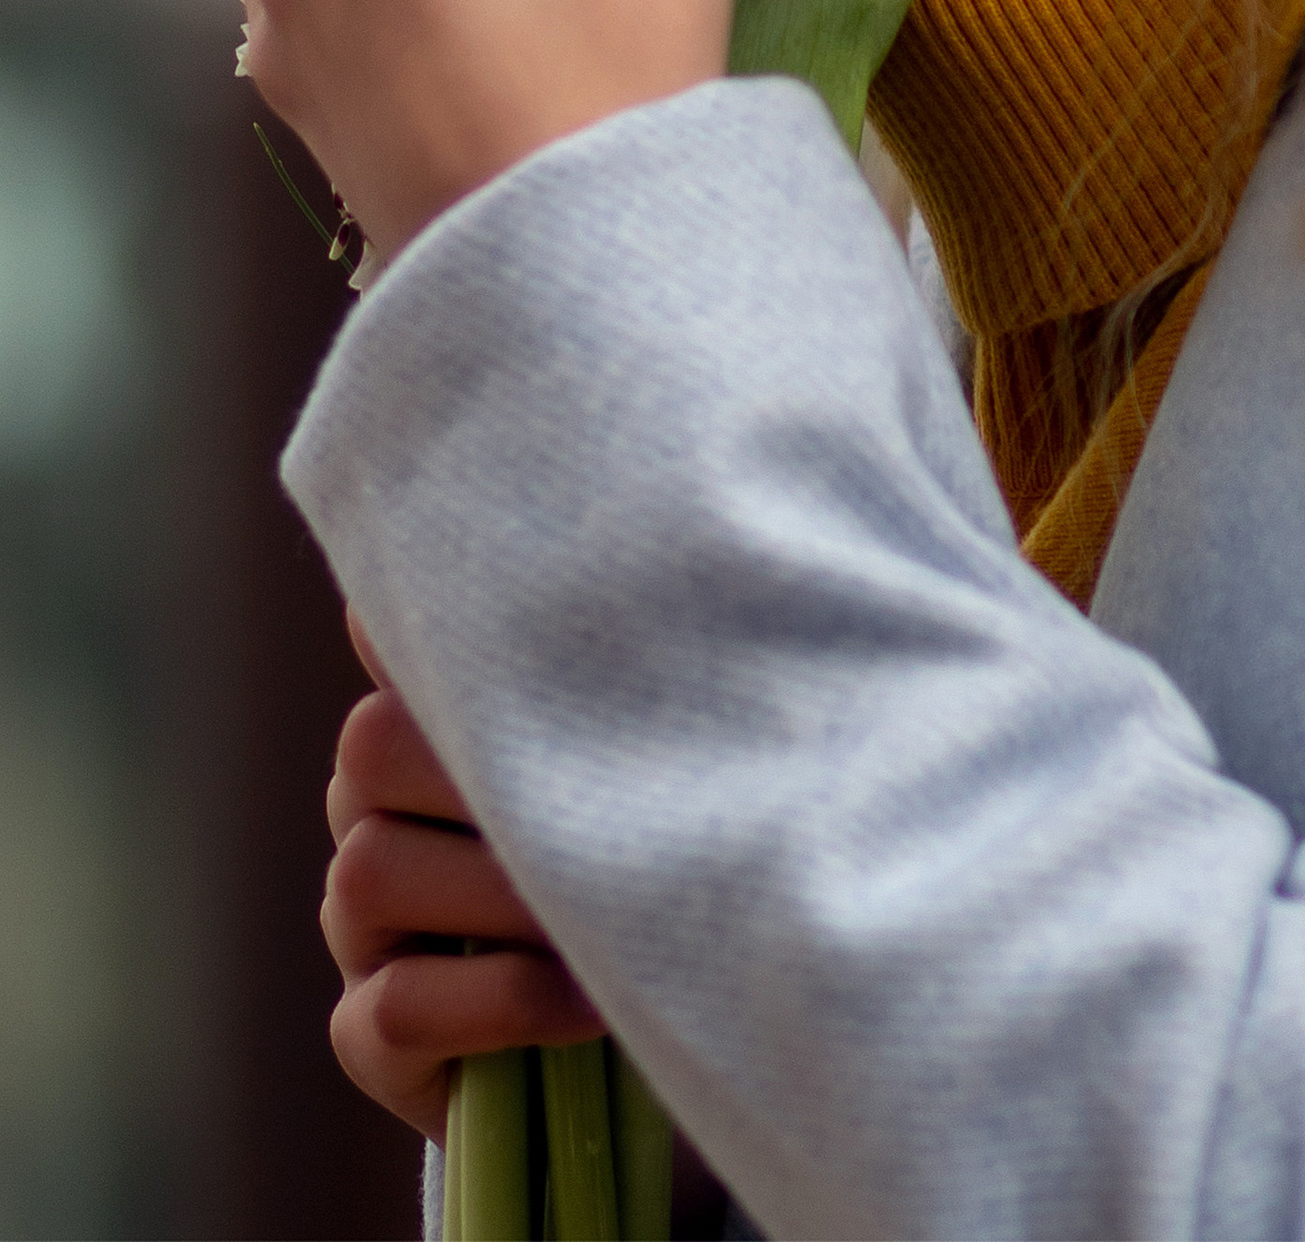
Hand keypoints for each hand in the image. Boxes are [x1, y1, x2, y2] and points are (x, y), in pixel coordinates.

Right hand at [324, 617, 599, 1142]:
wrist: (643, 1015)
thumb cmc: (651, 851)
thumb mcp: (635, 761)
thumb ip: (599, 681)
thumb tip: (598, 561)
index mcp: (429, 724)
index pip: (396, 642)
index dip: (424, 627)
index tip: (502, 624)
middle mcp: (374, 812)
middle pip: (370, 748)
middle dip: (488, 777)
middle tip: (602, 807)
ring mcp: (359, 929)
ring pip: (370, 873)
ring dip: (503, 896)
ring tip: (607, 917)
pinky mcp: (366, 1038)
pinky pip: (396, 1008)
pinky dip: (506, 1002)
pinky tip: (592, 1001)